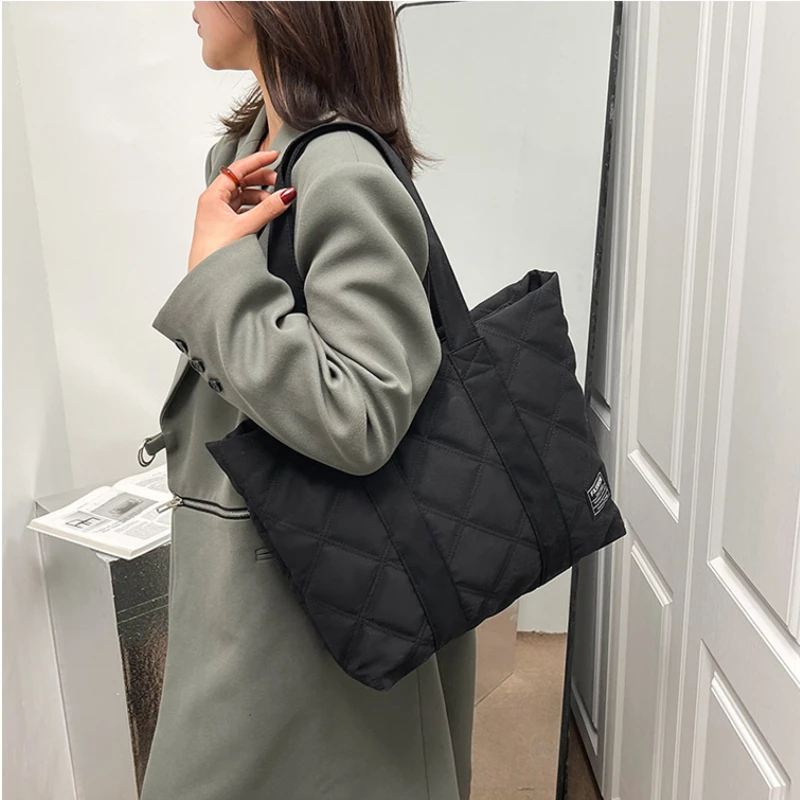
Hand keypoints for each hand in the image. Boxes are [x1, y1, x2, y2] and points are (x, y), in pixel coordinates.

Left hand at [187, 150, 296, 271]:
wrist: (205, 278)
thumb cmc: (214, 253)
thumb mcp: (246, 227)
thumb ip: (268, 209)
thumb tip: (286, 194)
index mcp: (212, 196)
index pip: (237, 169)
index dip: (257, 161)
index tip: (275, 156)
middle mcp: (213, 202)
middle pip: (240, 181)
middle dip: (260, 179)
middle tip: (280, 181)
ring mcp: (218, 215)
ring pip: (242, 196)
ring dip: (259, 195)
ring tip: (275, 202)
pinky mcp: (224, 227)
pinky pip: (242, 209)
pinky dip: (255, 208)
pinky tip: (266, 214)